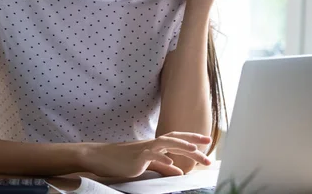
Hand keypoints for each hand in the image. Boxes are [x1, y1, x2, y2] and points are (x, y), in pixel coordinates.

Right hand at [78, 132, 211, 177]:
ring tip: (195, 150)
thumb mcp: (148, 165)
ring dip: (181, 145)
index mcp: (156, 145)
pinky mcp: (137, 156)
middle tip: (208, 146)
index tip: (207, 142)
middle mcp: (153, 144)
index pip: (178, 139)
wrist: (102, 158)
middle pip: (177, 139)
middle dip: (194, 142)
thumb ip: (164, 168)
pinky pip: (151, 155)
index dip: (192, 139)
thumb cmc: (124, 161)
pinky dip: (162, 158)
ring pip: (166, 142)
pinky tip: (171, 162)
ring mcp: (145, 148)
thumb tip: (179, 172)